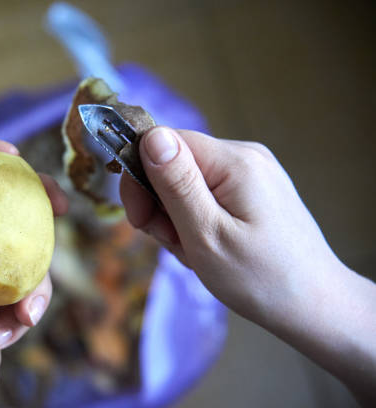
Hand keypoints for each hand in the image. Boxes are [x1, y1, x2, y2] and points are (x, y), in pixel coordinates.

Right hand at [120, 127, 375, 404]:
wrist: (313, 306)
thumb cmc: (259, 278)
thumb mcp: (206, 234)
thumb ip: (176, 183)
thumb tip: (151, 135)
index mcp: (234, 161)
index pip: (162, 141)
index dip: (141, 176)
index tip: (140, 219)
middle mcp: (244, 156)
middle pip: (173, 163)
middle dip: (161, 205)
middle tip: (175, 243)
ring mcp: (251, 173)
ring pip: (186, 183)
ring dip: (178, 219)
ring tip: (197, 252)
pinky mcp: (253, 190)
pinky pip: (206, 195)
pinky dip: (196, 222)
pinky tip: (208, 247)